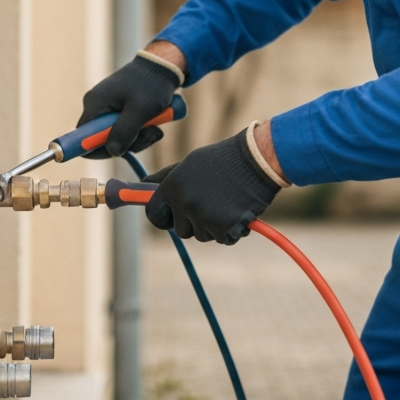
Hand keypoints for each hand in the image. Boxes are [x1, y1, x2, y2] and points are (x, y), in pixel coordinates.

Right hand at [78, 54, 180, 157]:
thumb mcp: (140, 110)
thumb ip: (124, 132)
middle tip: (149, 134)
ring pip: (117, 137)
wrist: (163, 66)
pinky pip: (125, 130)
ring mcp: (107, 108)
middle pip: (103, 141)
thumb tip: (112, 152)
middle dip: (128, 143)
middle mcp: (96, 107)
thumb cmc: (152, 84)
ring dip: (138, 138)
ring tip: (155, 127)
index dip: (97, 150)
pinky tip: (154, 124)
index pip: (83, 138)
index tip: (120, 151)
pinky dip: (139, 131)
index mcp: (94, 104)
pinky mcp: (118, 110)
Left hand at [144, 128, 280, 243]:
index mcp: (172, 186)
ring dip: (214, 225)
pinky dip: (231, 230)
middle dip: (194, 222)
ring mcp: (203, 217)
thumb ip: (167, 179)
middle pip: (180, 230)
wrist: (257, 161)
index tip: (171, 216)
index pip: (153, 214)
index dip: (163, 217)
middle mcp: (184, 203)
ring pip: (202, 235)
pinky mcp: (223, 229)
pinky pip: (223, 239)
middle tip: (212, 202)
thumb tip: (142, 186)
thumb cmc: (225, 160)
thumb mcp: (190, 164)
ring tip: (228, 202)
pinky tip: (238, 210)